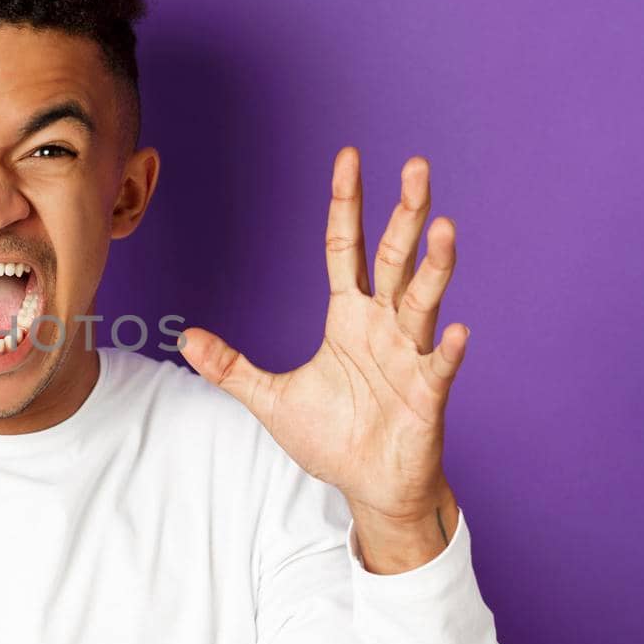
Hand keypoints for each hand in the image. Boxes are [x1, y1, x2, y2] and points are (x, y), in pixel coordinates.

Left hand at [179, 147, 465, 564]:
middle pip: (396, 257)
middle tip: (417, 166)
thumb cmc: (332, 438)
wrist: (370, 486)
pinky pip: (439, 366)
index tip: (349, 158)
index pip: (347, 247)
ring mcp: (409, 356)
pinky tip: (456, 328)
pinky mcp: (427, 395)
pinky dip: (447, 348)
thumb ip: (230, 367)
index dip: (346, 204)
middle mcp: (384, 326)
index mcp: (348, 317)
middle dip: (405, 213)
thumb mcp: (269, 398)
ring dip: (434, 265)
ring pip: (423, 300)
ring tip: (444, 226)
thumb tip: (186, 340)